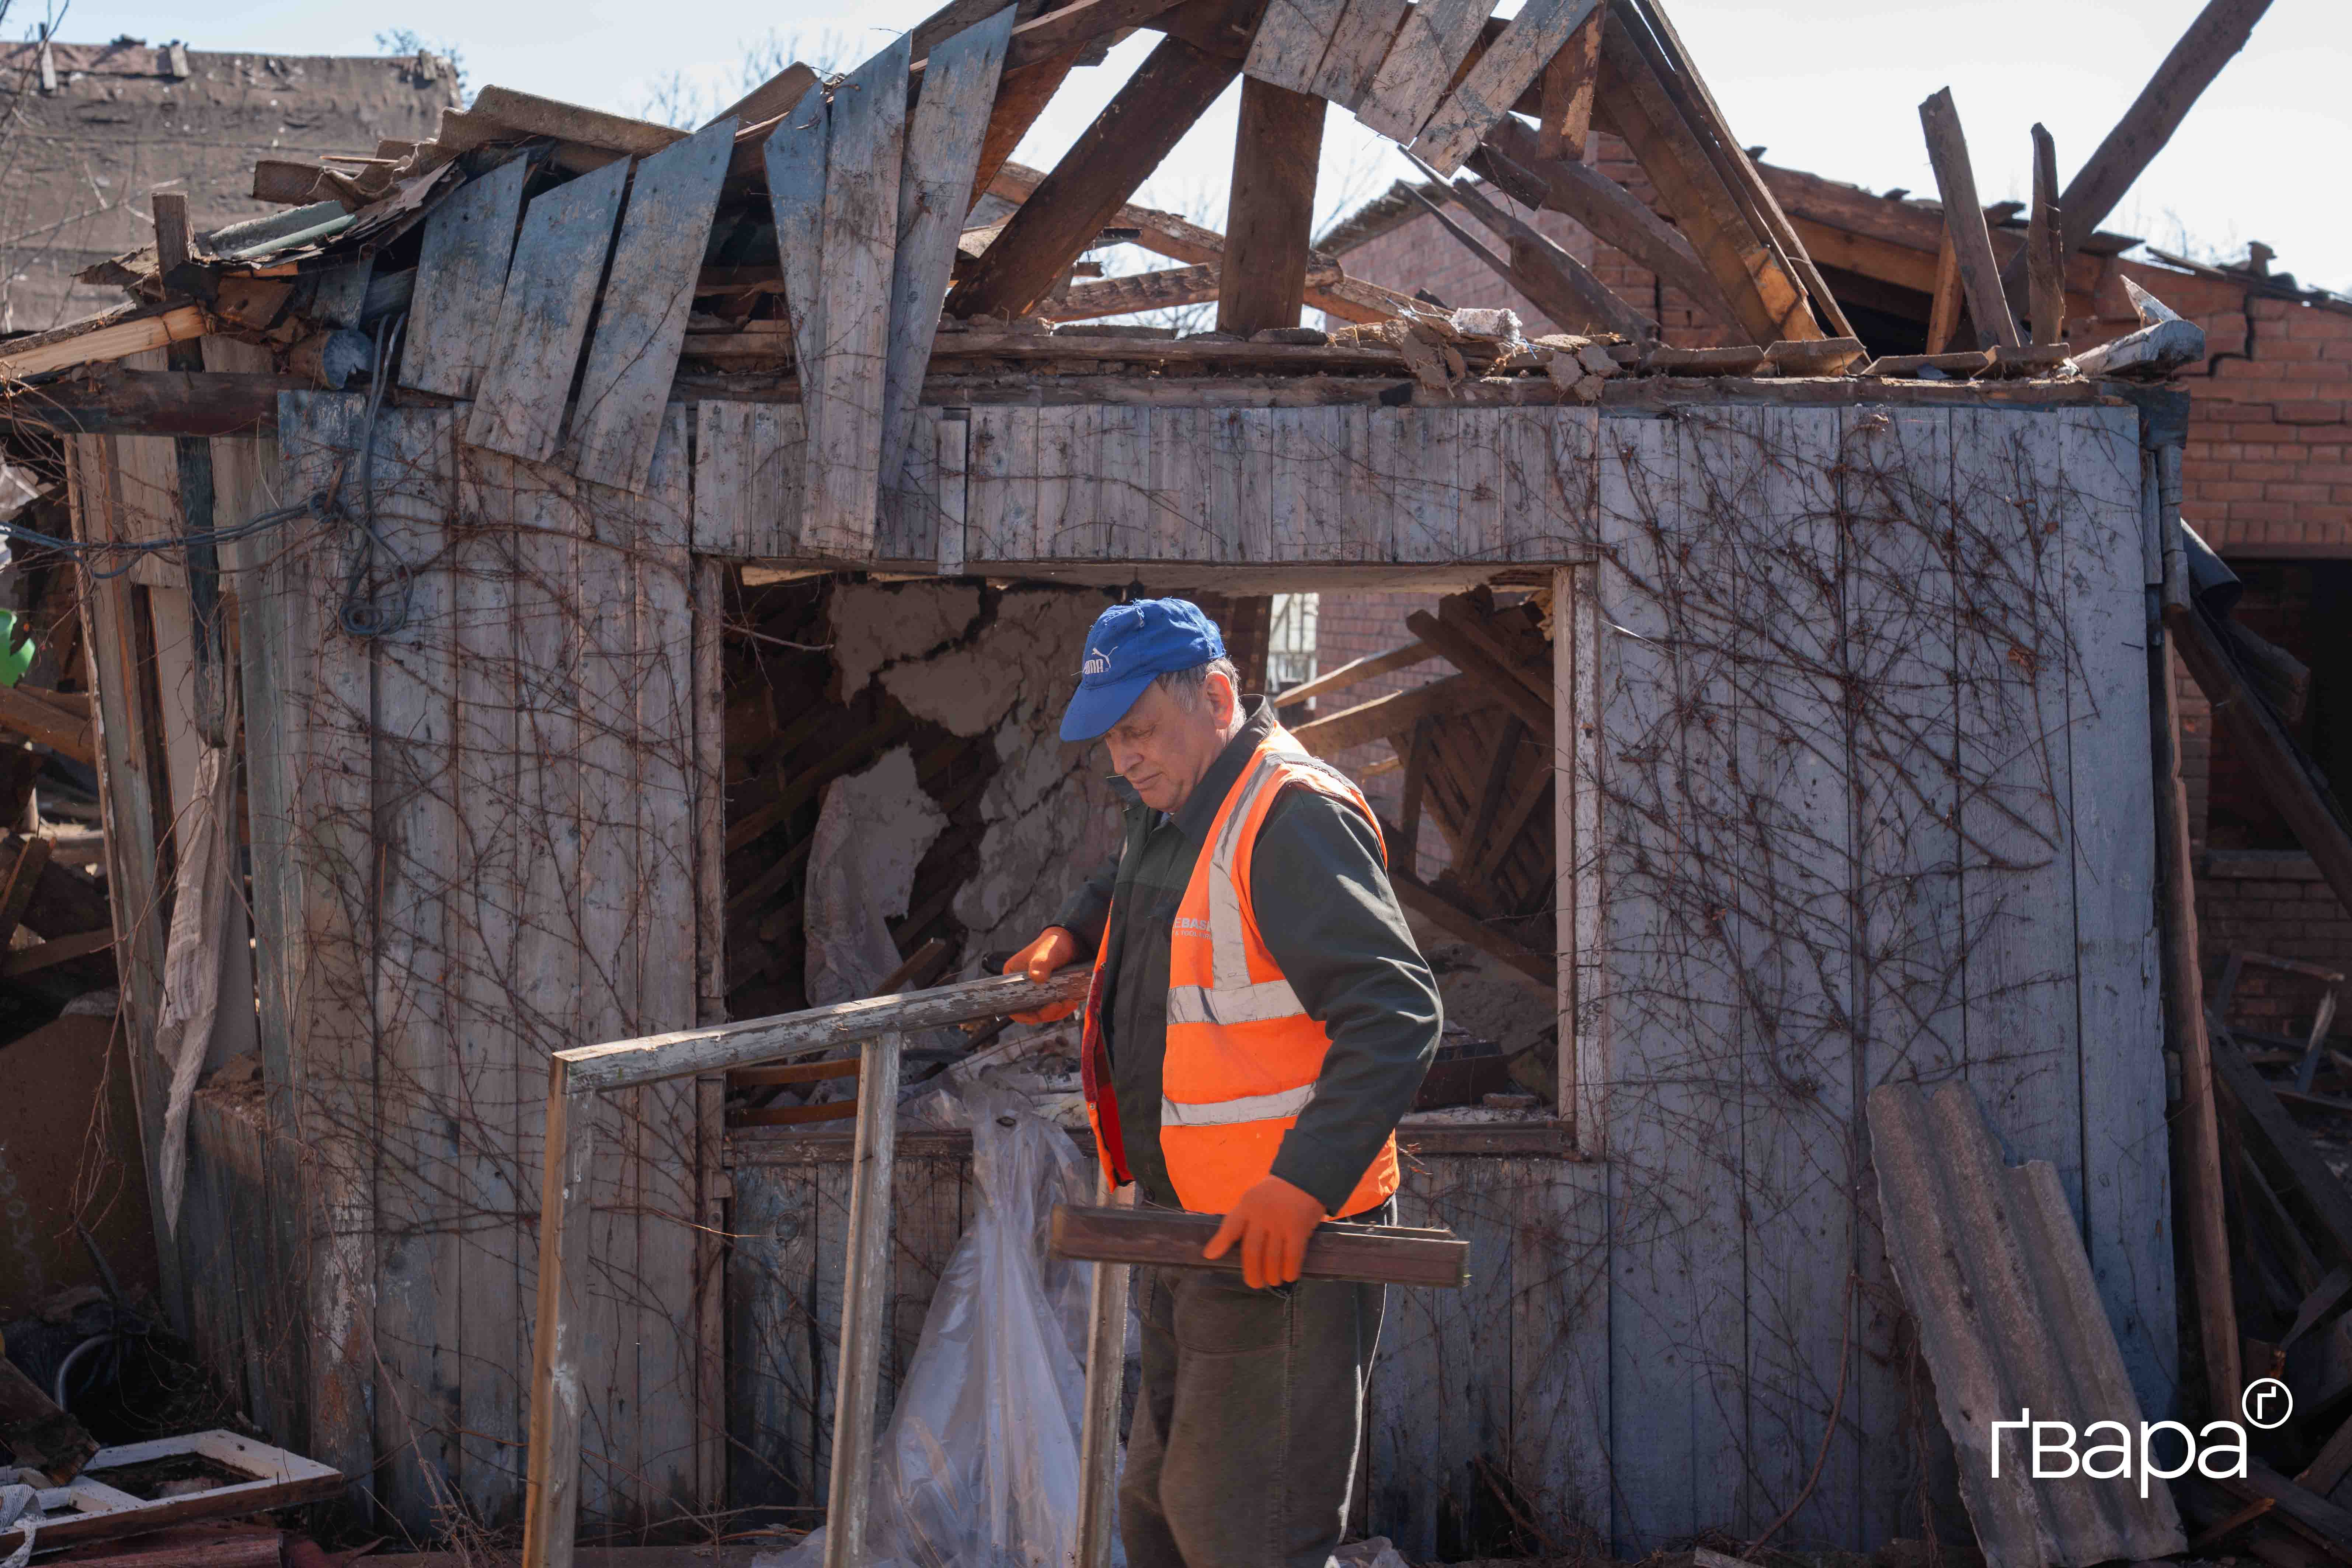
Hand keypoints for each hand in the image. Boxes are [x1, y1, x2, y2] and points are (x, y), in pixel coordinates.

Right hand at [1004, 927, 1079, 1022]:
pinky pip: (1051, 1008)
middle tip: (1060, 1006)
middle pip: (1028, 1010)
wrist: (1070, 941)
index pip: (1011, 1002)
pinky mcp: (1048, 994)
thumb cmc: (1054, 943)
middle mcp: (1021, 986)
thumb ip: (1041, 964)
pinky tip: (1071, 1002)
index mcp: (1012, 977)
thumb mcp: (1047, 953)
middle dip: (1045, 1013)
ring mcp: (1035, 991)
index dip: (1023, 1013)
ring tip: (1070, 1003)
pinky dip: (1061, 1009)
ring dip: (1056, 1012)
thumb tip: (1037, 978)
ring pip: (1042, 1011)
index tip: (1039, 1015)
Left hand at [1203, 1176, 1326, 1288]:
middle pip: (1252, 1251)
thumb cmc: (1274, 1195)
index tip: (1211, 1256)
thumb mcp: (1252, 1201)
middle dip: (1252, 1273)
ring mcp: (1280, 1222)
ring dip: (1272, 1275)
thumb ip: (1237, 1223)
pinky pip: (1292, 1257)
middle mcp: (1262, 1214)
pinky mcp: (1298, 1229)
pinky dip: (1289, 1270)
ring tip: (1272, 1281)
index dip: (1220, 1242)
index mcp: (1248, 1206)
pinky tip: (1288, 1276)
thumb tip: (1213, 1251)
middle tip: (1254, 1284)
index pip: (1231, 1225)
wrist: (1304, 1177)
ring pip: (1272, 1258)